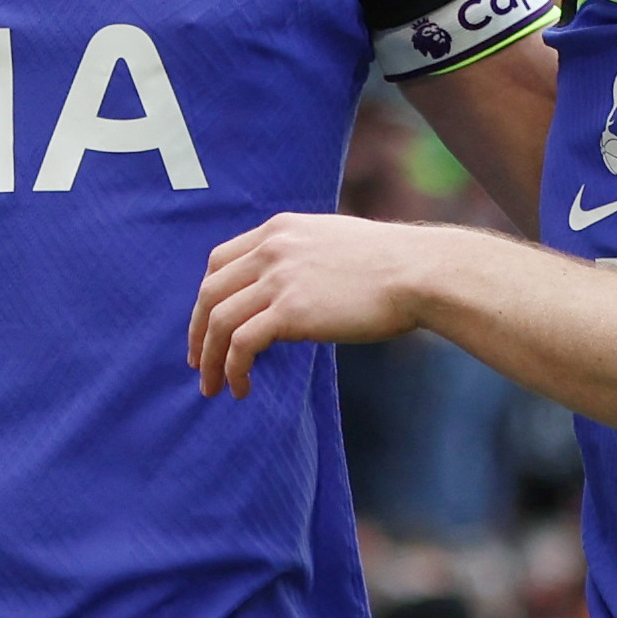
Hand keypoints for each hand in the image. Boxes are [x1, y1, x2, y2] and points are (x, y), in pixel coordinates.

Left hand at [191, 212, 452, 397]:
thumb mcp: (332, 242)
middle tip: (198, 363)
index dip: (206, 298)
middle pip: (209, 292)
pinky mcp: (291, 311)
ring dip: (210, 359)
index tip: (205, 327)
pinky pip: (241, 344)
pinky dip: (233, 369)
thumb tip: (287, 289)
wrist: (419, 273)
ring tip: (214, 386)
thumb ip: (300, 256)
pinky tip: (241, 387)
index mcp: (278, 230)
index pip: (218, 262)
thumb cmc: (389, 265)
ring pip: (218, 321)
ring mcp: (278, 279)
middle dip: (197, 332)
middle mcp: (271, 249)